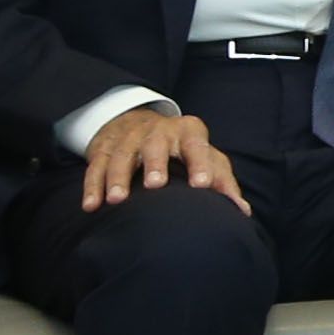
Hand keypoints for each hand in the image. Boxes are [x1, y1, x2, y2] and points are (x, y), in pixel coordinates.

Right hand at [79, 103, 243, 214]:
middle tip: (155, 185)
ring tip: (117, 201)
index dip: (201, 163)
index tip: (202, 185)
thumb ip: (222, 181)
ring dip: (118, 177)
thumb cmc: (184, 149)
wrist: (140, 123)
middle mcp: (158, 131)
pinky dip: (92, 185)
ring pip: (122, 155)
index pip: (197, 145)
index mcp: (189, 132)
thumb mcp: (206, 157)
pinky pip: (96, 166)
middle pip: (156, 144)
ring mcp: (129, 138)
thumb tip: (242, 211)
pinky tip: (91, 206)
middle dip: (156, 163)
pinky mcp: (104, 148)